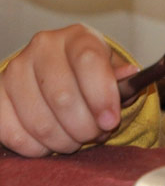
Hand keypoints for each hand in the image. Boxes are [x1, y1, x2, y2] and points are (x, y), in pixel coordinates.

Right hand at [0, 25, 136, 156]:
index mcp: (77, 37)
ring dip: (63, 141)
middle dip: (85, 127)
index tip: (111, 121)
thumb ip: (123, 79)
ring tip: (76, 139)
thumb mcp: (113, 72)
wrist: (59, 73)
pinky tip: (51, 143)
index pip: (89, 62)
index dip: (101, 96)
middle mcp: (43, 46)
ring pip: (39, 121)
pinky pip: (13, 133)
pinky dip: (36, 148)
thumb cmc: (91, 74)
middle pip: (63, 97)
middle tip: (95, 135)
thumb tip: (130, 75)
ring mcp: (15, 69)